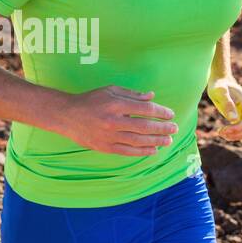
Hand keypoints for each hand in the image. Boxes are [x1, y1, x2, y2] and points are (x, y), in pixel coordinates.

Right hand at [49, 85, 178, 155]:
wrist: (67, 115)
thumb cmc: (91, 100)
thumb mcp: (110, 91)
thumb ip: (132, 94)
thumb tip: (152, 97)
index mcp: (115, 104)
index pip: (144, 109)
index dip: (160, 112)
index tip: (170, 114)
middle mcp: (113, 121)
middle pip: (144, 126)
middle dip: (162, 128)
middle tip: (174, 128)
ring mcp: (109, 136)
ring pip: (138, 141)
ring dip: (156, 141)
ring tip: (168, 140)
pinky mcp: (105, 147)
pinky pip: (127, 151)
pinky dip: (142, 152)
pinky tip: (153, 150)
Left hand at [206, 75, 241, 140]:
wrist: (220, 81)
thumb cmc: (219, 85)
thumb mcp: (220, 92)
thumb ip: (227, 104)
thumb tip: (233, 119)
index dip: (238, 129)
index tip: (223, 130)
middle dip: (235, 133)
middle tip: (220, 132)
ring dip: (235, 136)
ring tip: (221, 133)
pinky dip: (235, 135)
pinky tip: (223, 132)